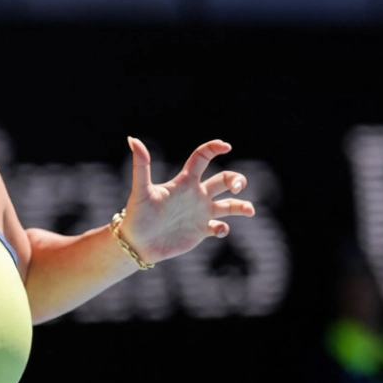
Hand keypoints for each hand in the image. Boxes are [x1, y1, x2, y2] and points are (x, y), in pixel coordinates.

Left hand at [121, 137, 254, 264]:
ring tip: (249, 210)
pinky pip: (219, 227)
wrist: (137, 243)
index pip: (202, 158)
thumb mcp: (141, 191)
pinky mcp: (201, 231)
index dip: (214, 148)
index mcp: (184, 182)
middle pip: (223, 179)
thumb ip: (141, 166)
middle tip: (237, 187)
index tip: (226, 146)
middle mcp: (196, 195)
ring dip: (242, 205)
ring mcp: (200, 213)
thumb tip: (132, 139)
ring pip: (229, 205)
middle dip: (236, 179)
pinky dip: (223, 228)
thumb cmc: (136, 215)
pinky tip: (218, 230)